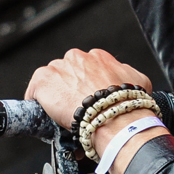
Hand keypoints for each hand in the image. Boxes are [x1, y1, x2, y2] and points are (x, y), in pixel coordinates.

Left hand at [25, 48, 151, 128]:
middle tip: (77, 105)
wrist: (114, 117)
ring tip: (63, 112)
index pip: (86, 66)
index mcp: (98, 57)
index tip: (87, 95)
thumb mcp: (139, 81)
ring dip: (55, 94)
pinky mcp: (42, 81)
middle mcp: (76, 57)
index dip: (86, 83)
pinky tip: (46, 114)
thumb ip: (125, 73)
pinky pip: (34, 92)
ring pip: (51, 81)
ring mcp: (57, 67)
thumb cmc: (128, 103)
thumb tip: (122, 75)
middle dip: (70, 87)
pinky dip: (38, 103)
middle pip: (67, 72)